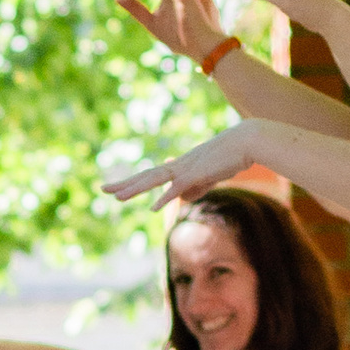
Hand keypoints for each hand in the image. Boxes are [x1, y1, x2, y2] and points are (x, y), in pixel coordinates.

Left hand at [102, 119, 264, 209]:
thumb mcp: (209, 177)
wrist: (247, 142)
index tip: (116, 188)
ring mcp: (186, 169)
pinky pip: (177, 188)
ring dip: (136, 189)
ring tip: (118, 198)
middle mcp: (178, 166)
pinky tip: (152, 207)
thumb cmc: (230, 157)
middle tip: (102, 190)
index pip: (150, 175)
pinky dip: (164, 197)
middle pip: (146, 176)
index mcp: (179, 167)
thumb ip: (195, 187)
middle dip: (124, 184)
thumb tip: (181, 200)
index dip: (132, 181)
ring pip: (155, 179)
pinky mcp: (197, 173)